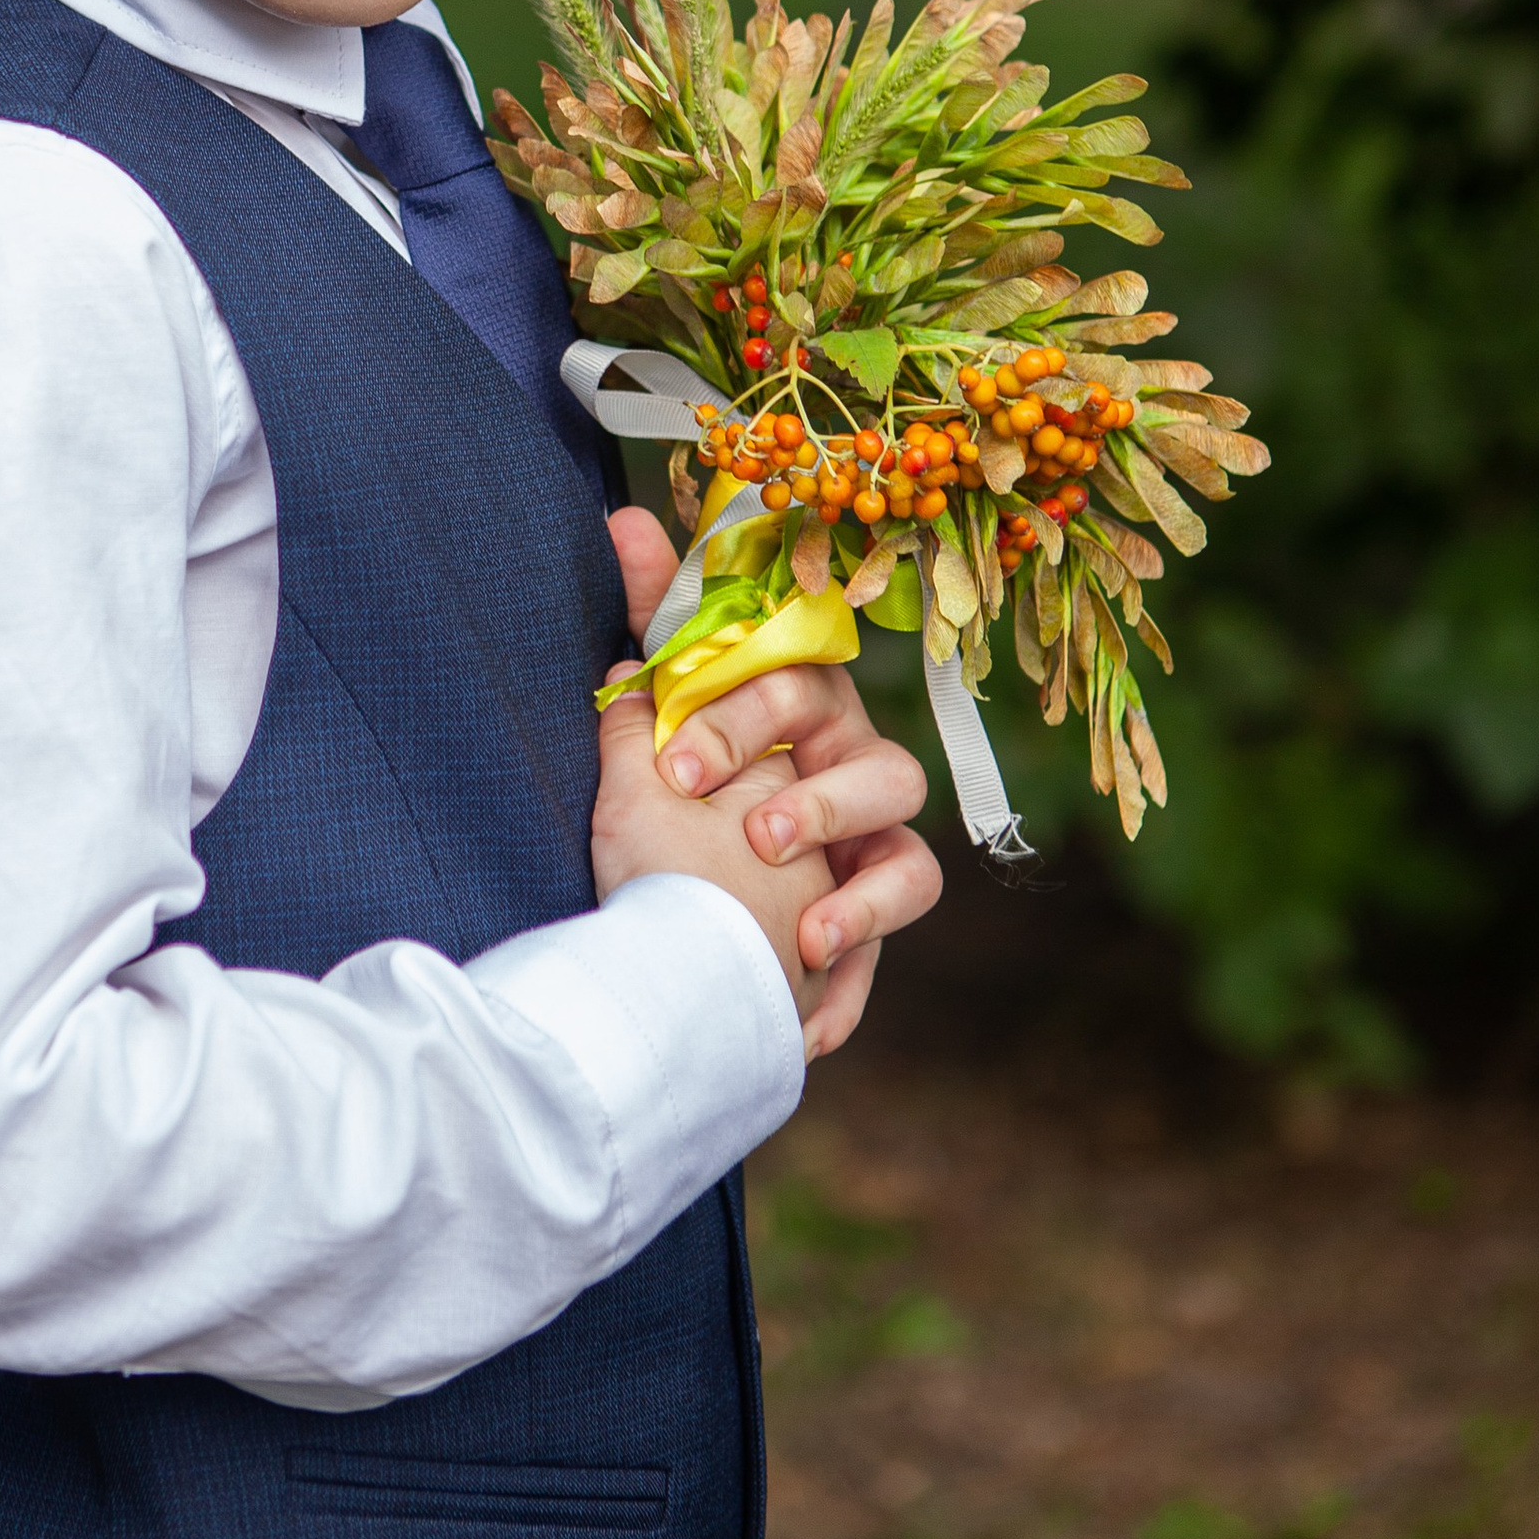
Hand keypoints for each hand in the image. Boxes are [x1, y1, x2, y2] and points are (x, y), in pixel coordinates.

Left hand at [607, 504, 942, 1059]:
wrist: (659, 926)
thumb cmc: (665, 801)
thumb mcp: (647, 713)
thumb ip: (656, 618)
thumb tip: (625, 518)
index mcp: (799, 713)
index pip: (799, 688)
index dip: (741, 719)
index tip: (675, 762)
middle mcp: (849, 777)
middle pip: (883, 770)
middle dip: (817, 803)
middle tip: (751, 835)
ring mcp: (865, 860)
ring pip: (913, 862)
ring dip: (865, 897)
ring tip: (806, 931)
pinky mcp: (861, 934)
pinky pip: (886, 961)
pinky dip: (849, 991)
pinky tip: (803, 1019)